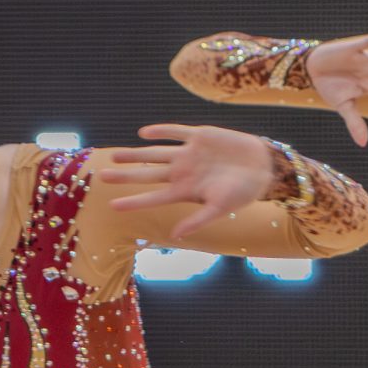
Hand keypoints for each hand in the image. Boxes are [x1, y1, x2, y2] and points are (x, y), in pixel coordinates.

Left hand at [100, 124, 289, 239]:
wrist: (264, 166)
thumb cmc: (244, 192)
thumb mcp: (222, 208)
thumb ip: (198, 220)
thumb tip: (176, 236)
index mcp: (186, 191)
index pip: (153, 197)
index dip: (133, 201)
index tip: (112, 205)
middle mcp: (183, 172)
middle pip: (148, 174)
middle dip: (126, 175)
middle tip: (102, 176)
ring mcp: (190, 154)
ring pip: (156, 153)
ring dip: (135, 153)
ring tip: (114, 155)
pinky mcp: (200, 136)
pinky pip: (176, 132)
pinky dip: (160, 131)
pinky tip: (144, 133)